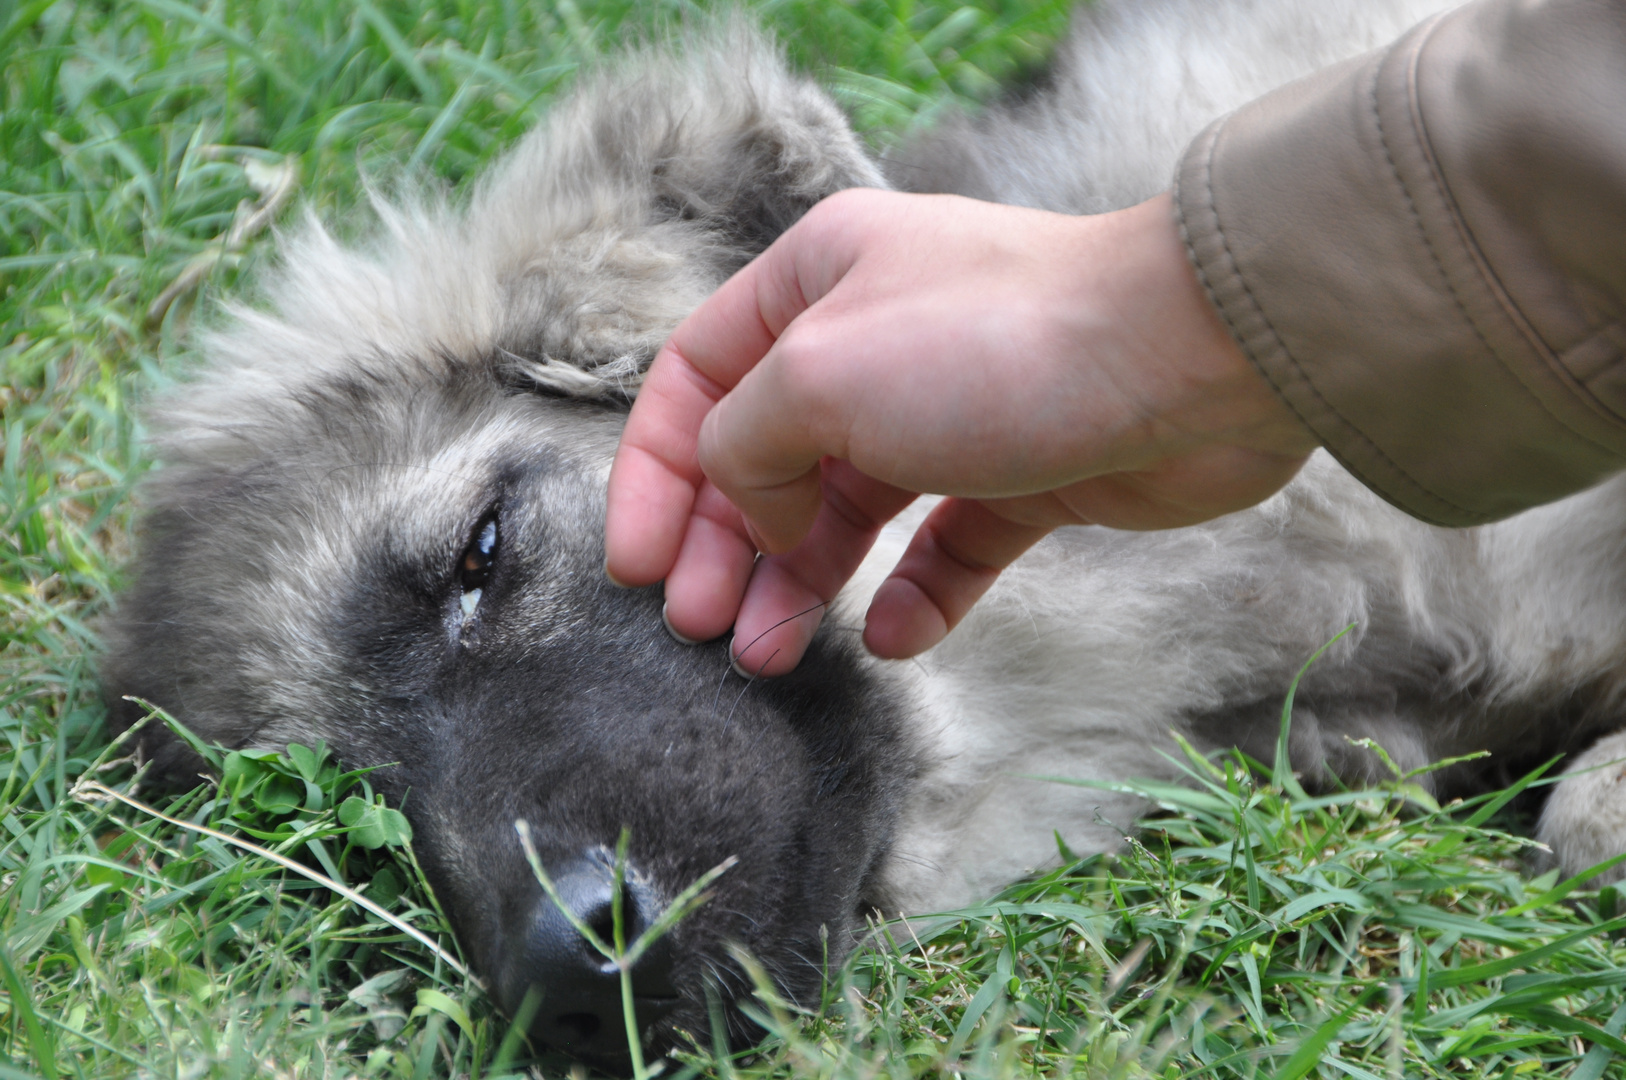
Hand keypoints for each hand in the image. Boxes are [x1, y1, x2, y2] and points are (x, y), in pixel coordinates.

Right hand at [605, 188, 1315, 675]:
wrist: (1192, 363)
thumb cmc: (997, 343)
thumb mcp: (821, 374)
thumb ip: (747, 442)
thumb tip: (754, 506)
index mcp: (816, 284)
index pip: (698, 381)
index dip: (656, 476)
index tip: (638, 569)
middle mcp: (876, 341)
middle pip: (768, 456)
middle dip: (728, 545)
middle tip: (705, 632)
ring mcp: (952, 411)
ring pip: (849, 510)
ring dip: (803, 582)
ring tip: (774, 655)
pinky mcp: (1024, 477)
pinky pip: (945, 547)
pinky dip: (914, 594)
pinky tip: (894, 637)